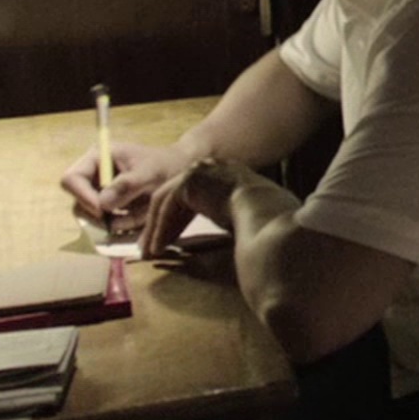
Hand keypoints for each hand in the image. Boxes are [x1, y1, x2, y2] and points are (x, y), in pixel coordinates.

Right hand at [61, 138, 196, 235]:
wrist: (182, 171)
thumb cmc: (166, 165)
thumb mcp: (150, 173)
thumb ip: (127, 186)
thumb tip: (102, 204)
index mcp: (98, 157)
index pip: (71, 179)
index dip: (82, 196)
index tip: (102, 211)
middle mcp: (94, 176)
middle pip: (78, 203)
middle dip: (97, 216)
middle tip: (117, 223)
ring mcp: (100, 193)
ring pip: (92, 218)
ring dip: (114, 223)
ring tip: (140, 215)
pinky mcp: (111, 208)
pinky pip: (108, 225)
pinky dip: (123, 227)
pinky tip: (142, 218)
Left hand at [137, 155, 256, 256]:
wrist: (268, 214)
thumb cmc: (265, 221)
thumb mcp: (243, 216)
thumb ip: (229, 217)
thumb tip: (227, 235)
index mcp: (225, 173)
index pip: (194, 195)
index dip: (180, 220)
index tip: (173, 241)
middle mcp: (210, 168)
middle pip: (176, 196)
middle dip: (162, 224)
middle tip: (153, 246)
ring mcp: (199, 171)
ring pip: (167, 201)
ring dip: (157, 228)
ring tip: (150, 251)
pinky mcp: (190, 181)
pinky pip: (167, 207)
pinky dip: (160, 229)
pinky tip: (158, 248)